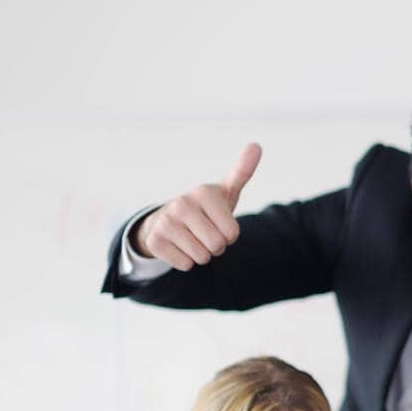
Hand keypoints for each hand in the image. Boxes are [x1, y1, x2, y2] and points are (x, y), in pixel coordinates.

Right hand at [133, 142, 262, 270]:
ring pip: (202, 257)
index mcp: (203, 193)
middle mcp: (182, 204)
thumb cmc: (206, 208)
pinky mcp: (154, 241)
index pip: (232, 234)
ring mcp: (165, 222)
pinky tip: (179, 245)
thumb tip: (256, 145)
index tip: (219, 223)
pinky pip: (185, 265)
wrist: (169, 219)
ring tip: (193, 238)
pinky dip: (186, 261)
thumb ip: (242, 171)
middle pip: (217, 246)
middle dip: (216, 246)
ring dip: (202, 254)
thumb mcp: (225, 190)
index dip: (230, 235)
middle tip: (205, 233)